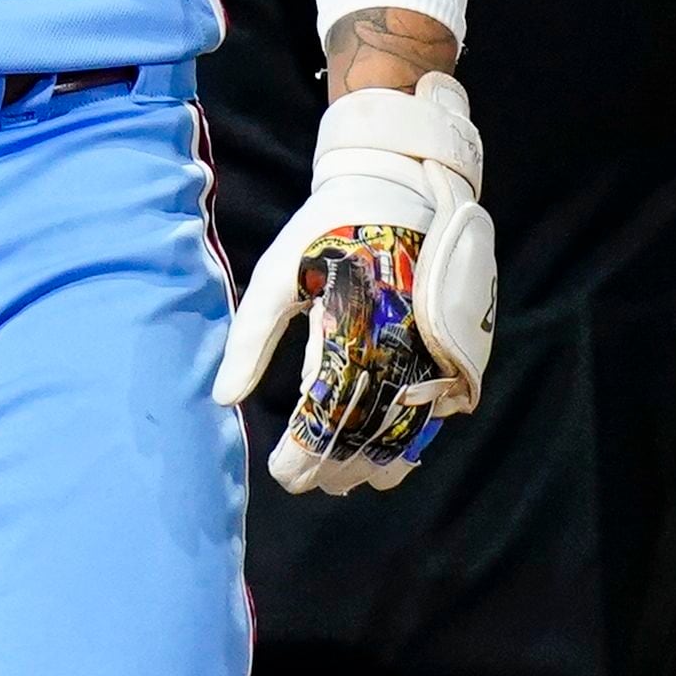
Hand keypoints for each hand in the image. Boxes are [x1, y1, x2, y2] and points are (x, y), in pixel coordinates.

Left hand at [212, 71, 495, 491]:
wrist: (403, 191)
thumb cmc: (326, 232)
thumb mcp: (277, 275)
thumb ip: (250, 340)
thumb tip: (221, 398)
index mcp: (348, 331)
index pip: (324, 414)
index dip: (304, 452)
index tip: (281, 473)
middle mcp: (396, 349)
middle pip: (365, 430)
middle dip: (333, 464)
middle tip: (303, 484)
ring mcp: (432, 353)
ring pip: (404, 429)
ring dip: (372, 461)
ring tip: (341, 483)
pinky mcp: (454, 352)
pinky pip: (434, 412)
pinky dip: (410, 441)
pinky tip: (388, 462)